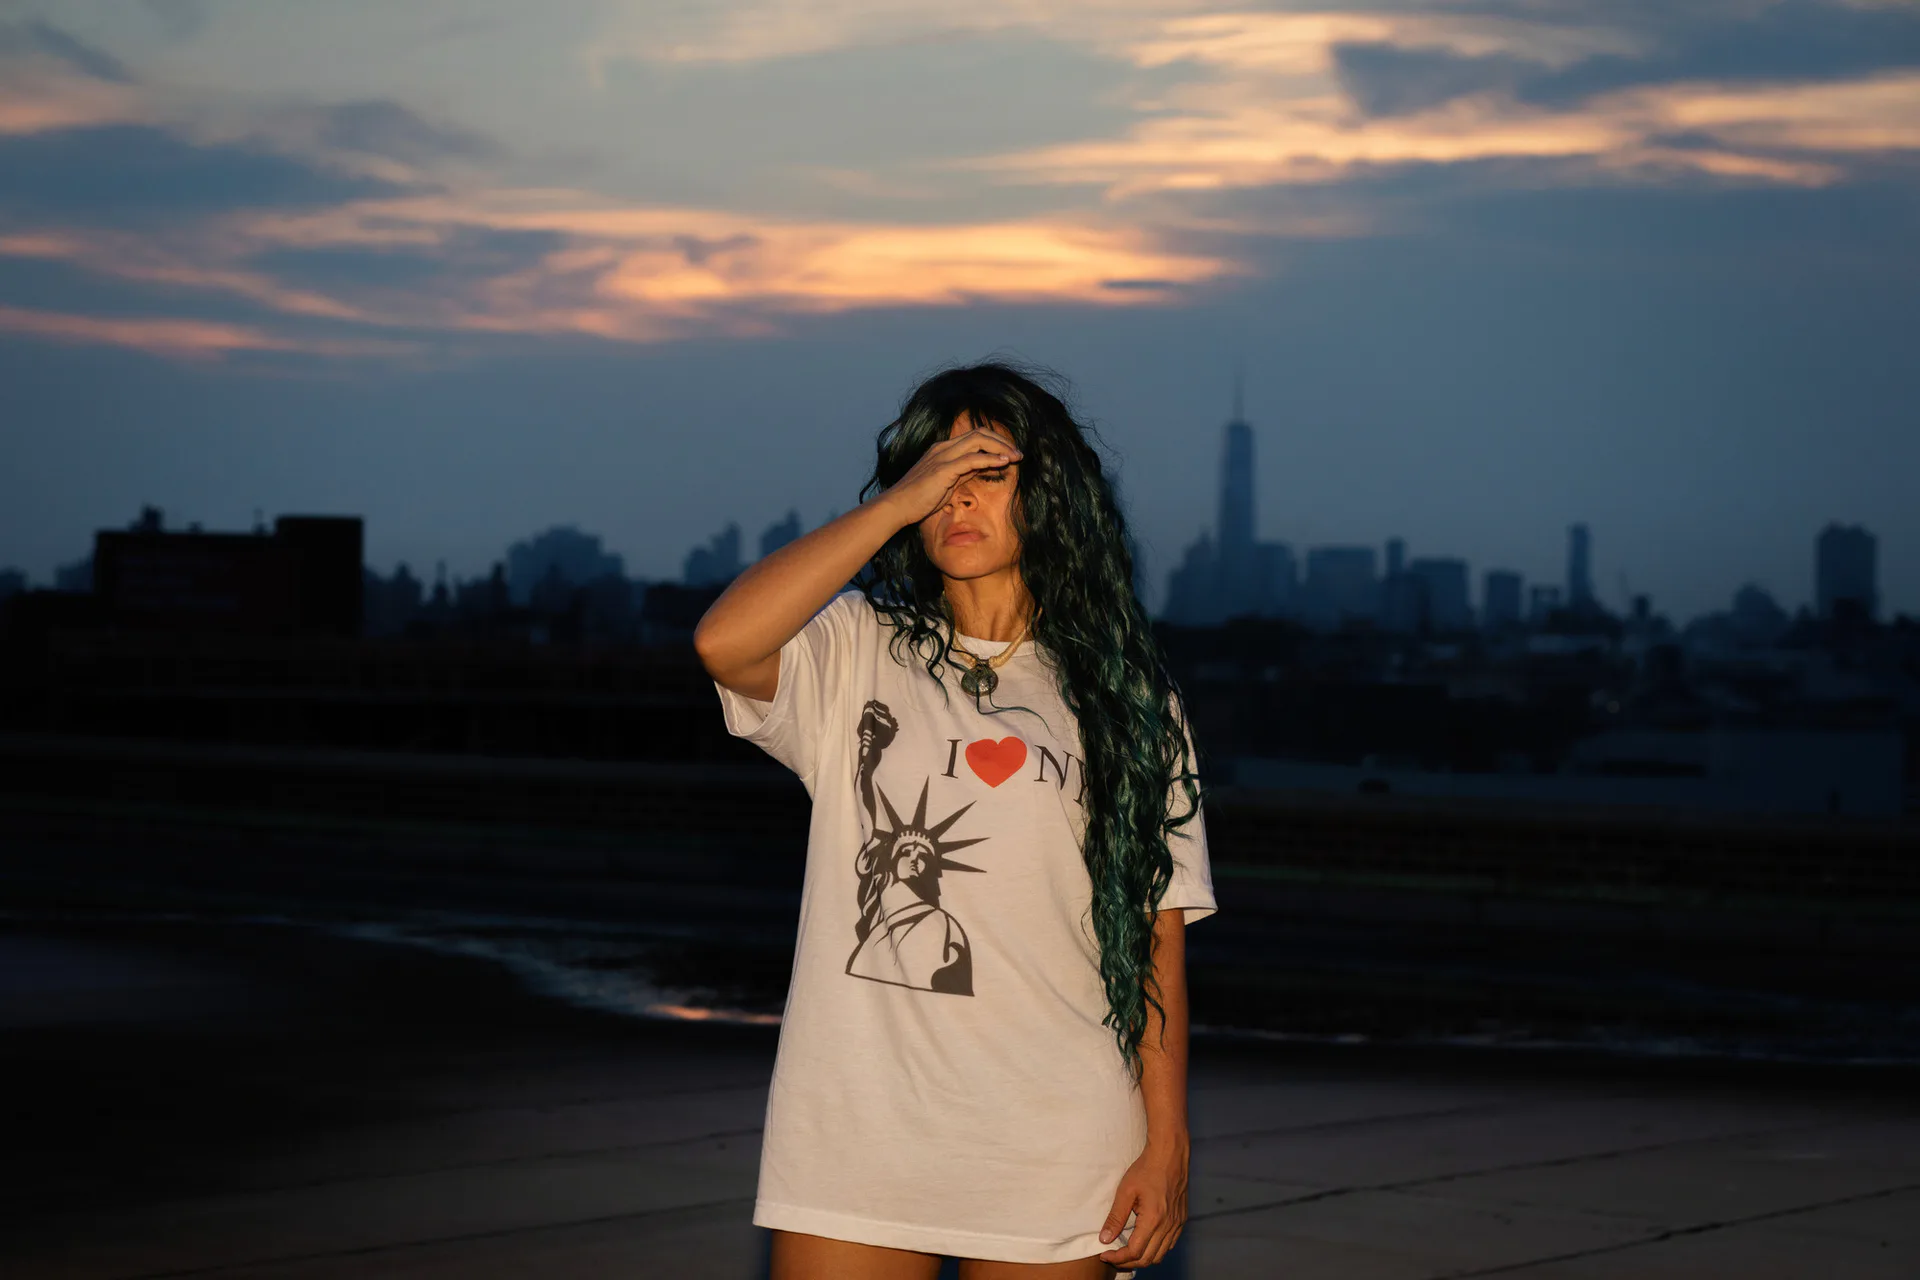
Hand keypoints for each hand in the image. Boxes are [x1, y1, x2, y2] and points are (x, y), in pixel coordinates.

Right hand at [877, 427, 1022, 526]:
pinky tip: (1003, 462)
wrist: (897, 506)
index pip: (974, 437)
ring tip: (1016, 457)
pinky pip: (972, 459)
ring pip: (978, 441)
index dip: (995, 442)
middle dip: (1002, 441)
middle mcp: (943, 448)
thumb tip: (981, 467)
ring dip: (1000, 447)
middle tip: (1018, 453)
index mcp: (943, 449)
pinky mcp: (943, 469)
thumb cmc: (918, 499)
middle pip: (979, 433)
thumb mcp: (945, 482)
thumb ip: (962, 472)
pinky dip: (990, 459)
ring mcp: (943, 456)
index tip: (1010, 453)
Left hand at [1097, 1133, 1188, 1268]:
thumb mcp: (1125, 1191)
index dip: (1118, 1258)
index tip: (1104, 1254)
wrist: (1170, 1155)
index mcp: (1153, 1219)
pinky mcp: (1181, 1220)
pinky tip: (1144, 1242)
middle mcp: (1168, 1226)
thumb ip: (1116, 1217)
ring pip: (1160, 1255)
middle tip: (1112, 1256)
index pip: (1135, 1252)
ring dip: (1142, 1258)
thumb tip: (1105, 1239)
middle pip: (1147, 1259)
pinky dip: (1155, 1250)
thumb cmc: (1146, 1169)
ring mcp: (1177, 1224)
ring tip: (1126, 1252)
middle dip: (1128, 1262)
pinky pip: (1169, 1244)